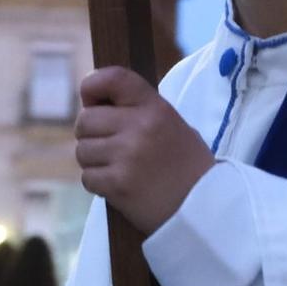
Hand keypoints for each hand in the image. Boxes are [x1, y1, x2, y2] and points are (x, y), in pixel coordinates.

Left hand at [74, 66, 216, 235]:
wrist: (203, 207)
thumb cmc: (187, 165)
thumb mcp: (171, 125)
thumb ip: (138, 112)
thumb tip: (93, 106)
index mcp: (155, 107)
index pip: (114, 78)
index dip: (93, 86)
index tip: (91, 100)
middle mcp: (139, 126)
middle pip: (86, 120)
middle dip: (91, 134)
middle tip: (108, 146)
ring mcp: (127, 155)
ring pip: (82, 150)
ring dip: (94, 161)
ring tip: (117, 168)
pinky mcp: (118, 184)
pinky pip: (88, 177)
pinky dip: (98, 183)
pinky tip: (119, 185)